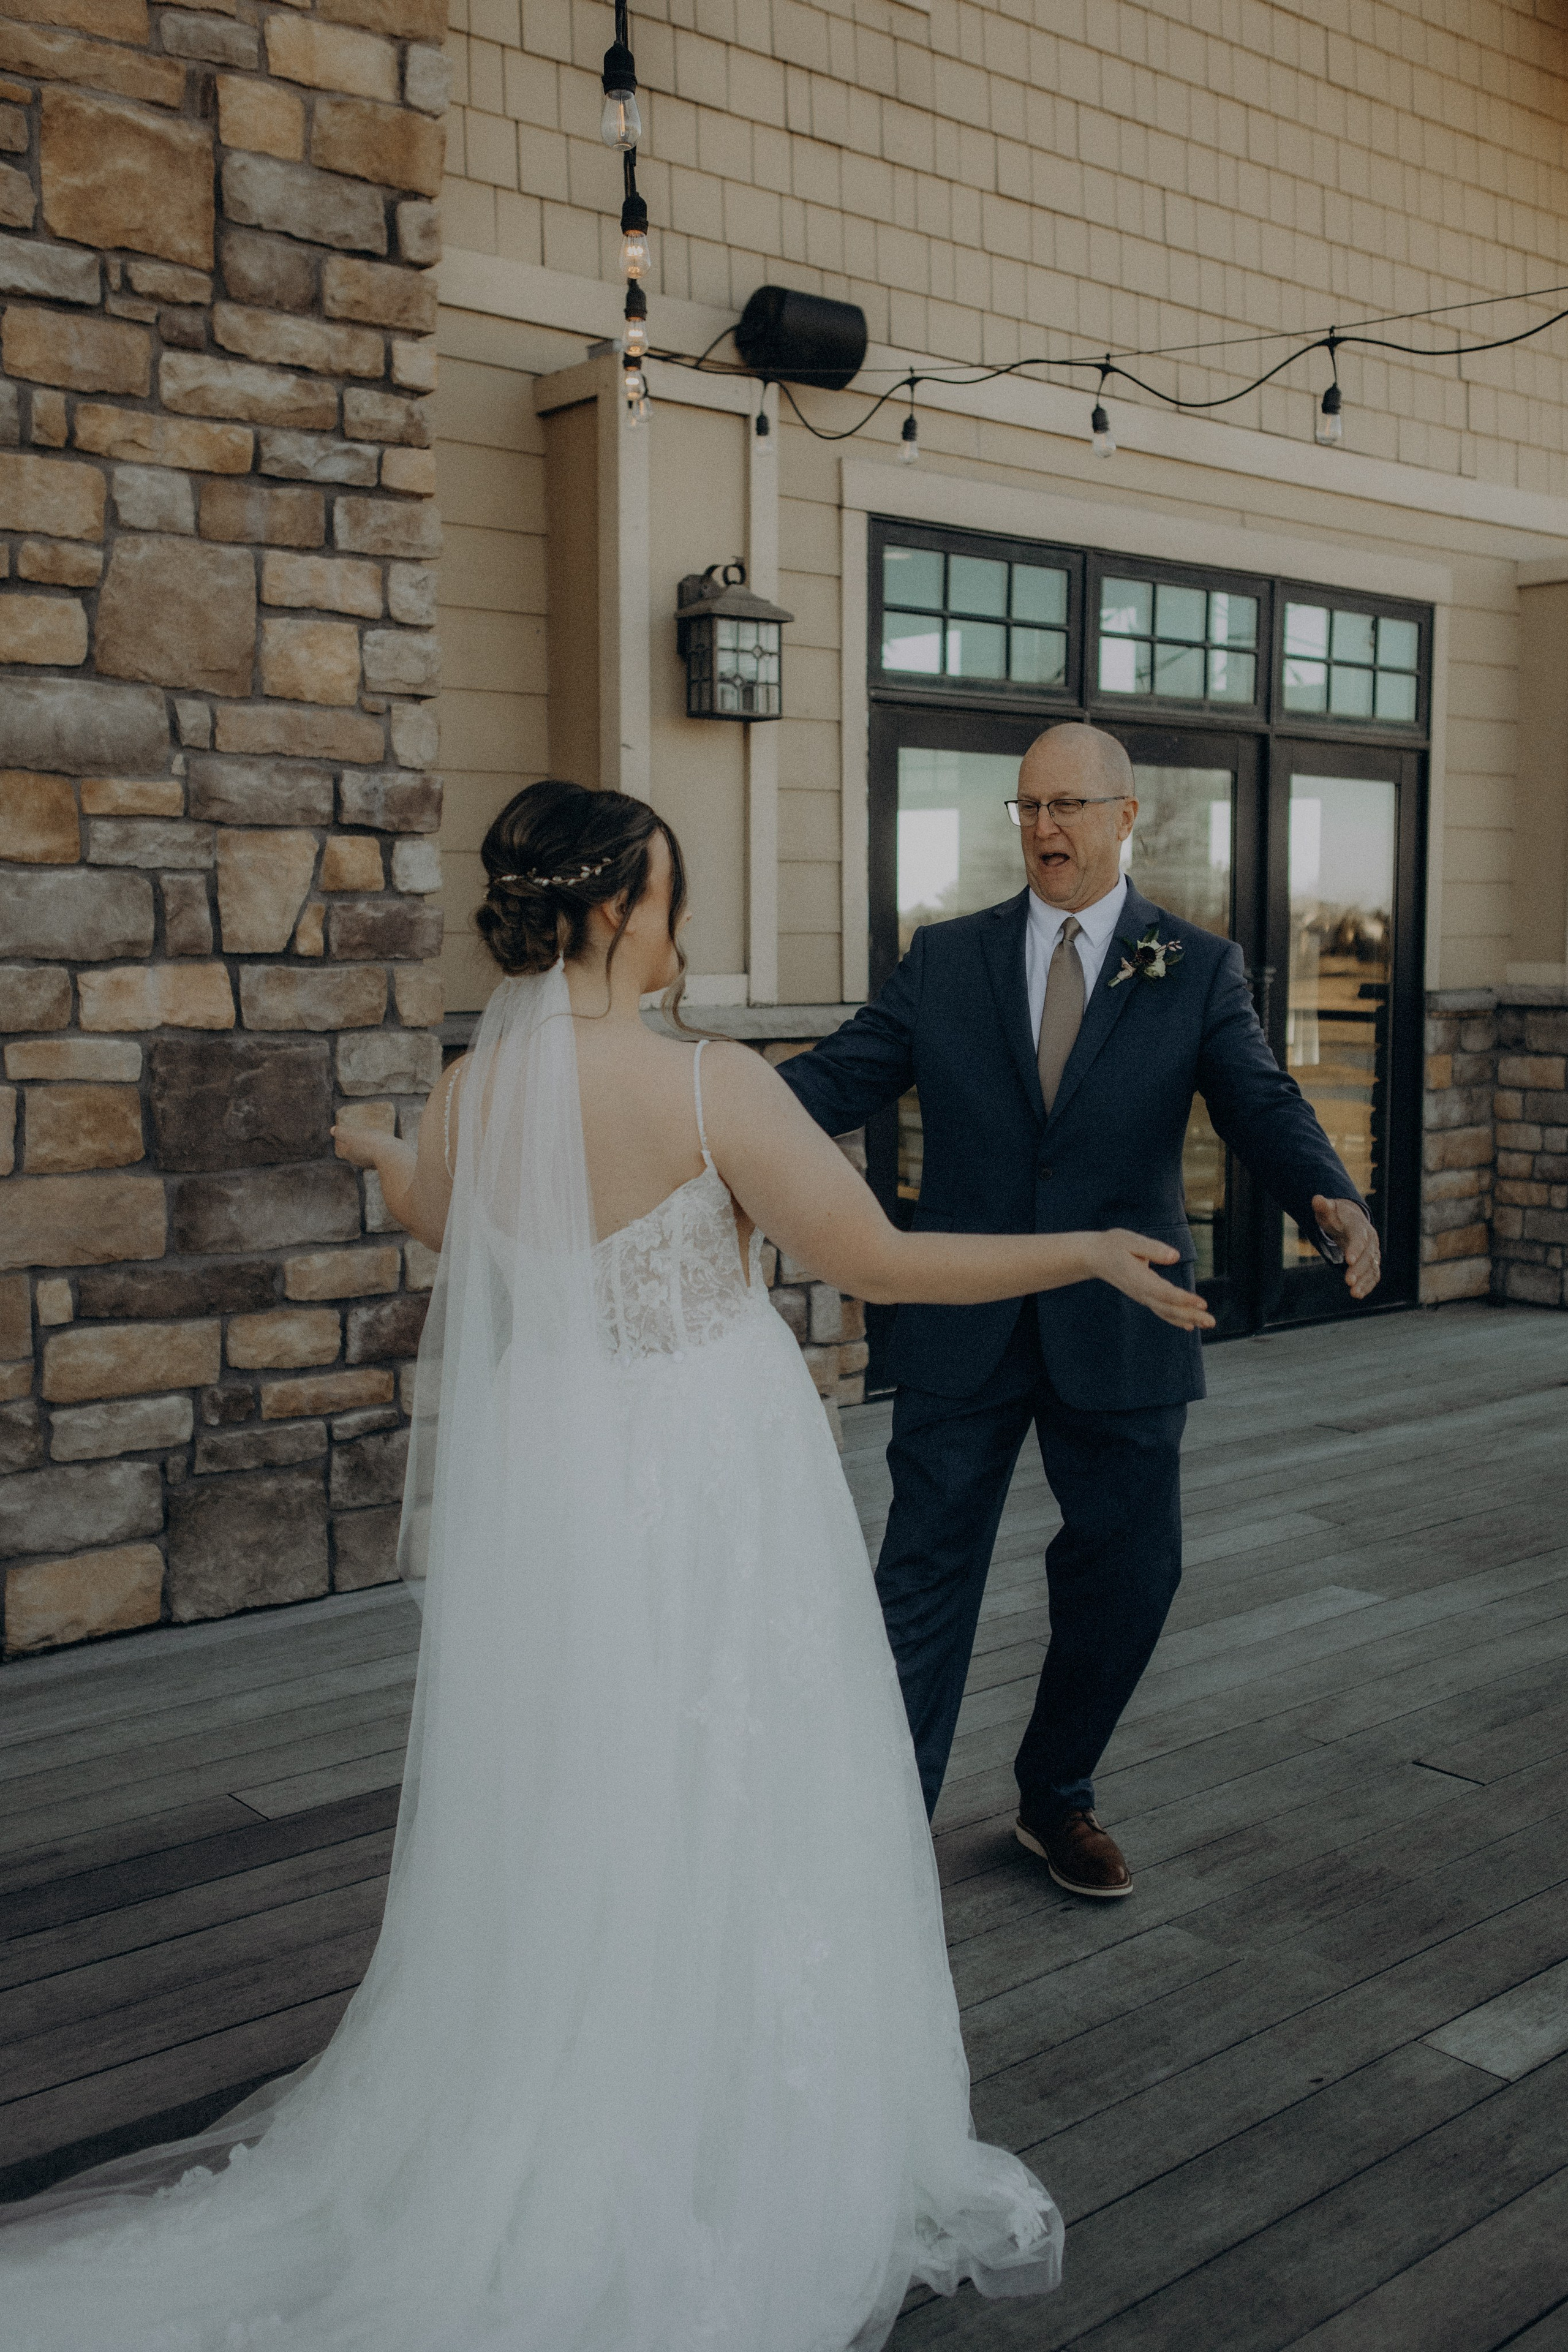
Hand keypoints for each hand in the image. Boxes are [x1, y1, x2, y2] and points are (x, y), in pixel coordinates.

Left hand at [331, 1121, 389, 1171]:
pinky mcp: (383, 1163)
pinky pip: (377, 1156)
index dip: (339, 1143)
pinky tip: (381, 1144)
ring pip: (364, 1155)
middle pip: (350, 1154)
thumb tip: (333, 1130)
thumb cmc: (370, 1143)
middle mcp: (358, 1161)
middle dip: (351, 1145)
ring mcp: (371, 1163)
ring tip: (369, 1138)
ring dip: (364, 1148)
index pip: (339, 1151)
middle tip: (355, 1135)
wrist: (392, 1156)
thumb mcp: (352, 1134)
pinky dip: (376, 1150)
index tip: (342, 1134)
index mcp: (349, 1153)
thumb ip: (341, 1132)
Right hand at [1092, 1231, 1215, 1331]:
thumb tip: (1174, 1256)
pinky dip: (1175, 1319)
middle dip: (1190, 1315)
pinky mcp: (1144, 1296)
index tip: (1201, 1303)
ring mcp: (1142, 1297)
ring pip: (1166, 1312)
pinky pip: (1161, 1311)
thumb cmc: (1113, 1245)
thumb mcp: (1130, 1240)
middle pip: (1168, 1307)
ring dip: (1187, 1319)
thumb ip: (1153, 1248)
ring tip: (1207, 1323)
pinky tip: (1189, 1325)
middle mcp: (1140, 1292)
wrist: (1094, 1257)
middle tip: (1210, 1321)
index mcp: (1138, 1278)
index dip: (1183, 1299)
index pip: (1164, 1292)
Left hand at [1311, 1196, 1379, 1299]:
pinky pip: (1373, 1275)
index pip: (1359, 1238)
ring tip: (1353, 1293)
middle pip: (1367, 1256)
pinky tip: (1358, 1294)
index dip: (1355, 1249)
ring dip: (1364, 1281)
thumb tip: (1316, 1199)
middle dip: (1359, 1269)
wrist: (1351, 1220)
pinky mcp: (1371, 1263)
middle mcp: (1370, 1241)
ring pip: (1372, 1268)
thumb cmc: (1337, 1216)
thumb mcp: (1329, 1210)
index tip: (1348, 1260)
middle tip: (1348, 1281)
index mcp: (1360, 1227)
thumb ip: (1323, 1206)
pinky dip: (1368, 1285)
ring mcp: (1372, 1253)